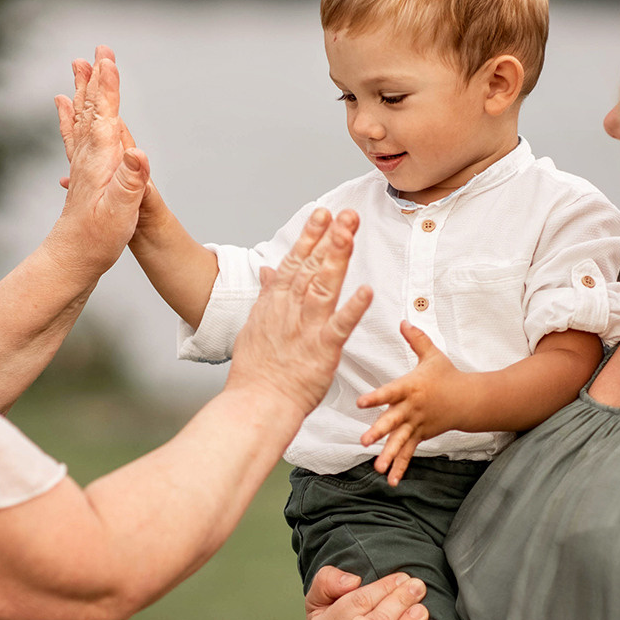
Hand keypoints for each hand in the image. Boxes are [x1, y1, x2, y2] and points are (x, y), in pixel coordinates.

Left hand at [51, 46, 148, 273]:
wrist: (71, 261)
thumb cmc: (97, 240)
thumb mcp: (120, 213)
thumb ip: (130, 182)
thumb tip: (137, 152)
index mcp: (100, 161)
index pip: (105, 115)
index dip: (107, 85)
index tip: (106, 57)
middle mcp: (89, 157)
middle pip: (92, 109)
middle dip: (96, 78)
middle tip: (97, 50)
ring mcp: (83, 164)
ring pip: (83, 118)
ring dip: (83, 91)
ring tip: (78, 67)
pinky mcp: (81, 174)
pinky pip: (76, 134)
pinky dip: (71, 116)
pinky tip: (64, 107)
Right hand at [224, 207, 371, 418]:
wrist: (255, 405)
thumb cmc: (256, 372)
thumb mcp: (253, 326)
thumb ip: (265, 295)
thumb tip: (266, 271)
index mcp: (274, 305)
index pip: (294, 263)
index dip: (310, 237)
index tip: (323, 214)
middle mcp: (289, 311)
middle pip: (311, 267)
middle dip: (329, 238)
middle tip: (346, 214)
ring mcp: (305, 329)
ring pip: (324, 286)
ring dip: (337, 258)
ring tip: (350, 233)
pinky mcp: (322, 351)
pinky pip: (340, 327)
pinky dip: (353, 309)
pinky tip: (366, 291)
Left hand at [356, 323, 469, 484]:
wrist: (470, 399)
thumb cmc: (446, 375)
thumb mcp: (432, 355)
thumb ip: (416, 339)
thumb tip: (402, 320)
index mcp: (411, 387)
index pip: (390, 392)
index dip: (375, 397)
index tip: (361, 403)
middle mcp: (412, 409)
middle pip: (393, 421)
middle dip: (379, 431)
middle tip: (364, 441)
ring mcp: (417, 425)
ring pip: (400, 441)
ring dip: (388, 455)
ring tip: (377, 468)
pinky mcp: (420, 436)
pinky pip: (408, 453)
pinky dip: (400, 467)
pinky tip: (390, 480)